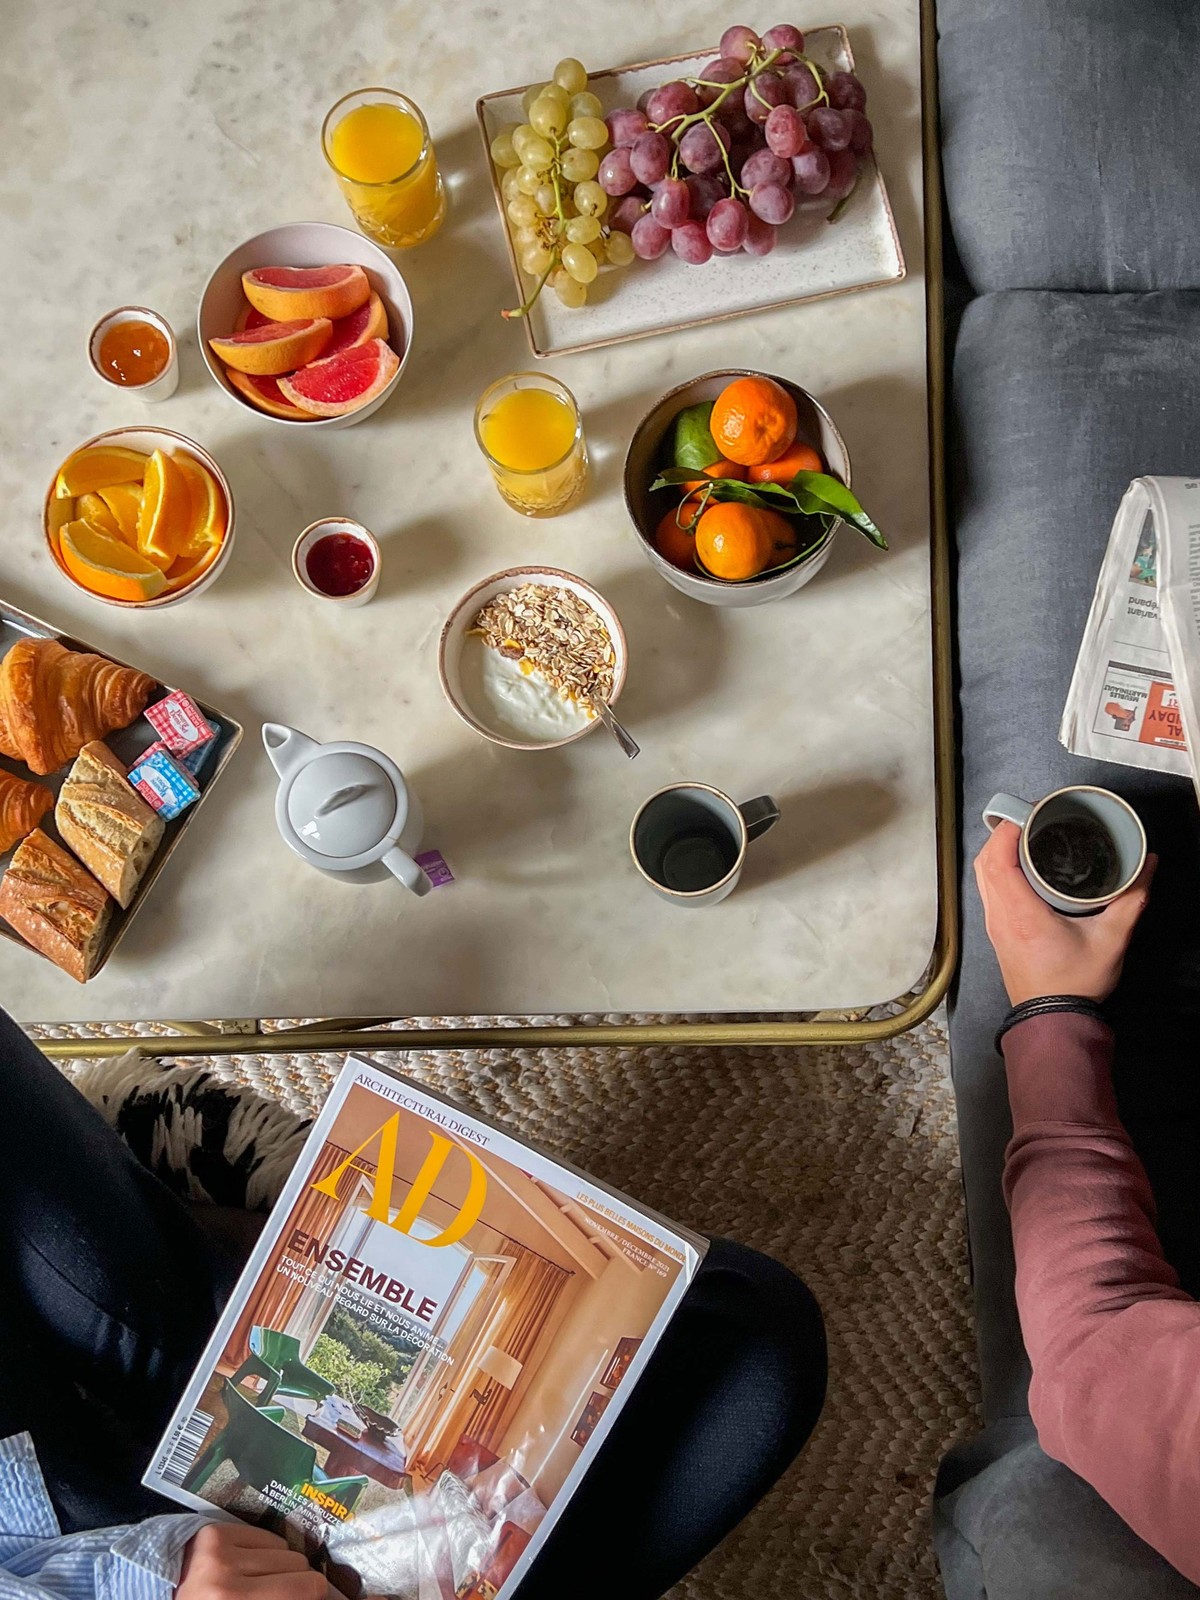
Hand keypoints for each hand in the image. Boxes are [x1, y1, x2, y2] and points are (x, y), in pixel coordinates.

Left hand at [177, 1523, 333, 1599]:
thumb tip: (318, 1593)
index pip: (306, 1589)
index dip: (315, 1595)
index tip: (312, 1598)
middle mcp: (227, 1579)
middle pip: (298, 1567)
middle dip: (296, 1581)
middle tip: (281, 1591)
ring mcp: (219, 1552)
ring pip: (284, 1548)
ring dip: (280, 1565)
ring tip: (261, 1581)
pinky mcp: (214, 1532)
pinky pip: (264, 1534)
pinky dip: (263, 1550)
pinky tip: (248, 1565)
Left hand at [974, 821, 1154, 1005]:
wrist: (1053, 1021)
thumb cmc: (1076, 984)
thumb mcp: (1111, 939)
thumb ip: (1132, 899)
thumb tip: (1147, 865)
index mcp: (1020, 914)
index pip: (998, 860)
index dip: (1007, 831)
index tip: (1029, 815)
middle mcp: (1000, 916)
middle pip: (984, 862)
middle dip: (1002, 834)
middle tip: (1030, 821)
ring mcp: (994, 925)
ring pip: (982, 876)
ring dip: (997, 852)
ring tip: (1025, 837)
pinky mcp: (996, 932)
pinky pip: (987, 890)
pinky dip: (997, 870)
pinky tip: (1019, 866)